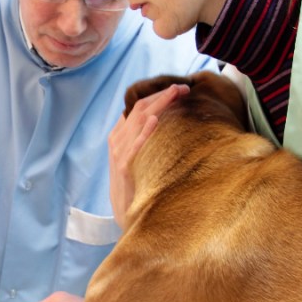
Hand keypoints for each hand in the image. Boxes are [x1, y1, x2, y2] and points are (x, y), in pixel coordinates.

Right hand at [109, 84, 188, 228]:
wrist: (126, 212)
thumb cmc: (136, 182)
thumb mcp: (136, 156)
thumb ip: (143, 138)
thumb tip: (164, 119)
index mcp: (120, 134)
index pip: (138, 105)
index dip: (159, 94)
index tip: (180, 89)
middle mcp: (118, 140)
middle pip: (140, 109)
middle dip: (162, 96)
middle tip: (183, 88)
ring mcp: (119, 153)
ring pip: (138, 121)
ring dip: (158, 106)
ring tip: (174, 94)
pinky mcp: (124, 168)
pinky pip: (134, 147)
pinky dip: (144, 133)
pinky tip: (154, 122)